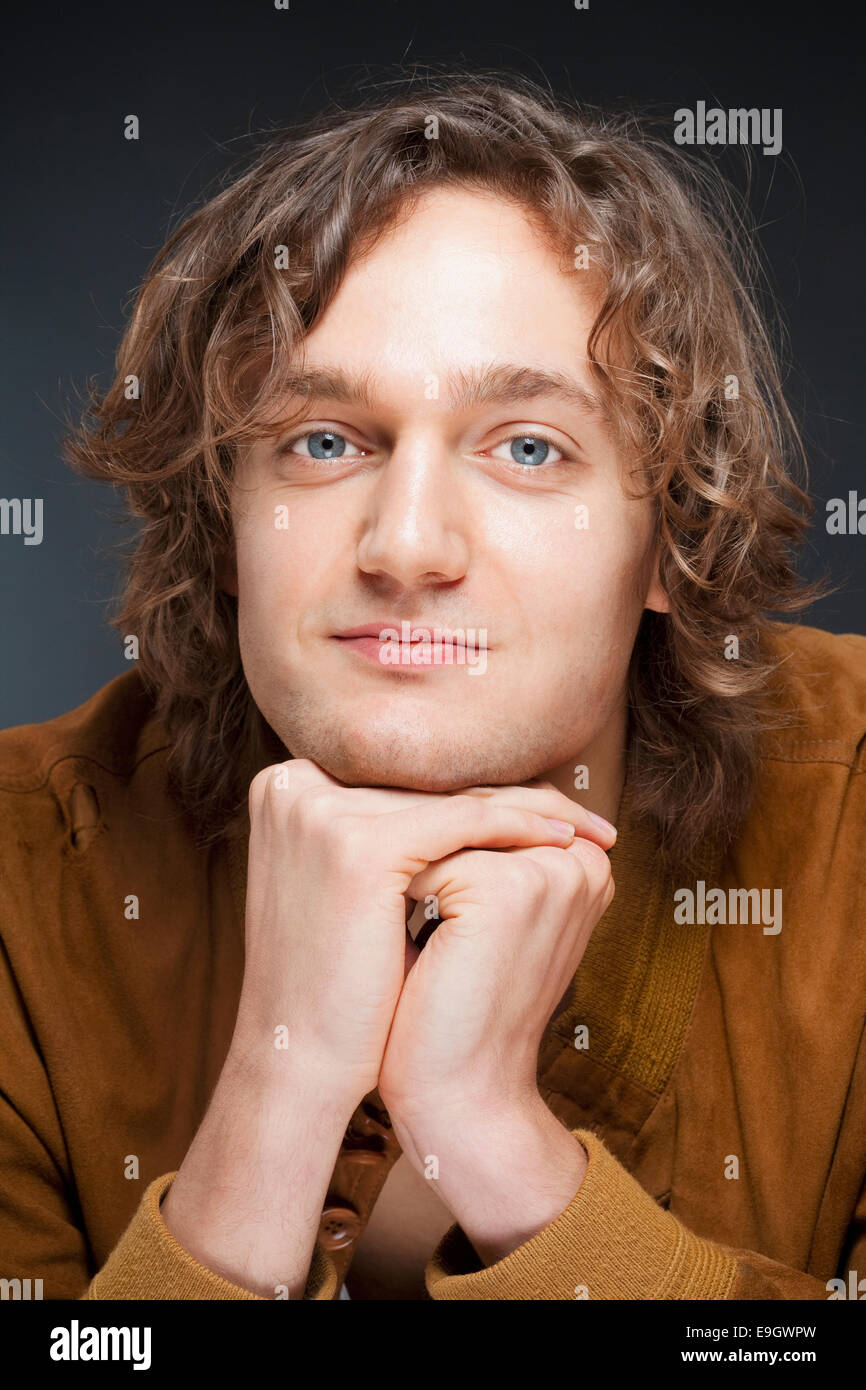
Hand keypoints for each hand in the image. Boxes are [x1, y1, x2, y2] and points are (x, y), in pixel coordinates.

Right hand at [164, 765, 606, 1295]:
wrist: (301, 1062)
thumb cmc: (340, 983)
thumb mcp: (350, 886)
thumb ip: (389, 829)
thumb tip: (468, 792)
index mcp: (284, 787)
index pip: (405, 779)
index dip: (478, 790)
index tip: (542, 806)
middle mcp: (290, 784)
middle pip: (429, 783)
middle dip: (512, 797)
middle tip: (582, 815)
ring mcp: (318, 812)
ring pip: (452, 799)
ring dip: (530, 811)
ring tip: (586, 831)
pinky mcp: (356, 844)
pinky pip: (463, 822)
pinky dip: (520, 829)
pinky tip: (563, 842)